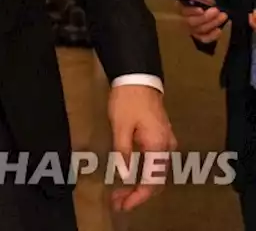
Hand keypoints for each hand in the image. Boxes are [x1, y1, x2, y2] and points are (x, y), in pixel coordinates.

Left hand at [108, 84, 176, 212]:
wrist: (138, 78)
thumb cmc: (128, 100)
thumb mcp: (119, 126)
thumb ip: (122, 151)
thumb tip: (123, 174)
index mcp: (158, 146)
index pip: (152, 181)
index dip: (138, 196)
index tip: (123, 204)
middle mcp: (167, 148)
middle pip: (156, 180)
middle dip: (137, 194)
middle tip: (117, 201)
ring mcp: (166, 143)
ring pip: (156, 173)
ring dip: (139, 185)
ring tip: (119, 193)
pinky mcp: (161, 138)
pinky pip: (155, 163)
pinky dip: (143, 173)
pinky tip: (129, 177)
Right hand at [161, 0, 226, 42]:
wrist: (210, 2)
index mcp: (181, 8)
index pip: (184, 13)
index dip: (192, 12)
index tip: (201, 9)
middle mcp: (185, 20)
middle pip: (192, 23)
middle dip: (206, 18)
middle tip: (217, 11)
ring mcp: (193, 29)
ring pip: (200, 30)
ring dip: (212, 24)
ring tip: (223, 16)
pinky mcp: (201, 35)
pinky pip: (204, 39)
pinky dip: (212, 36)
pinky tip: (219, 30)